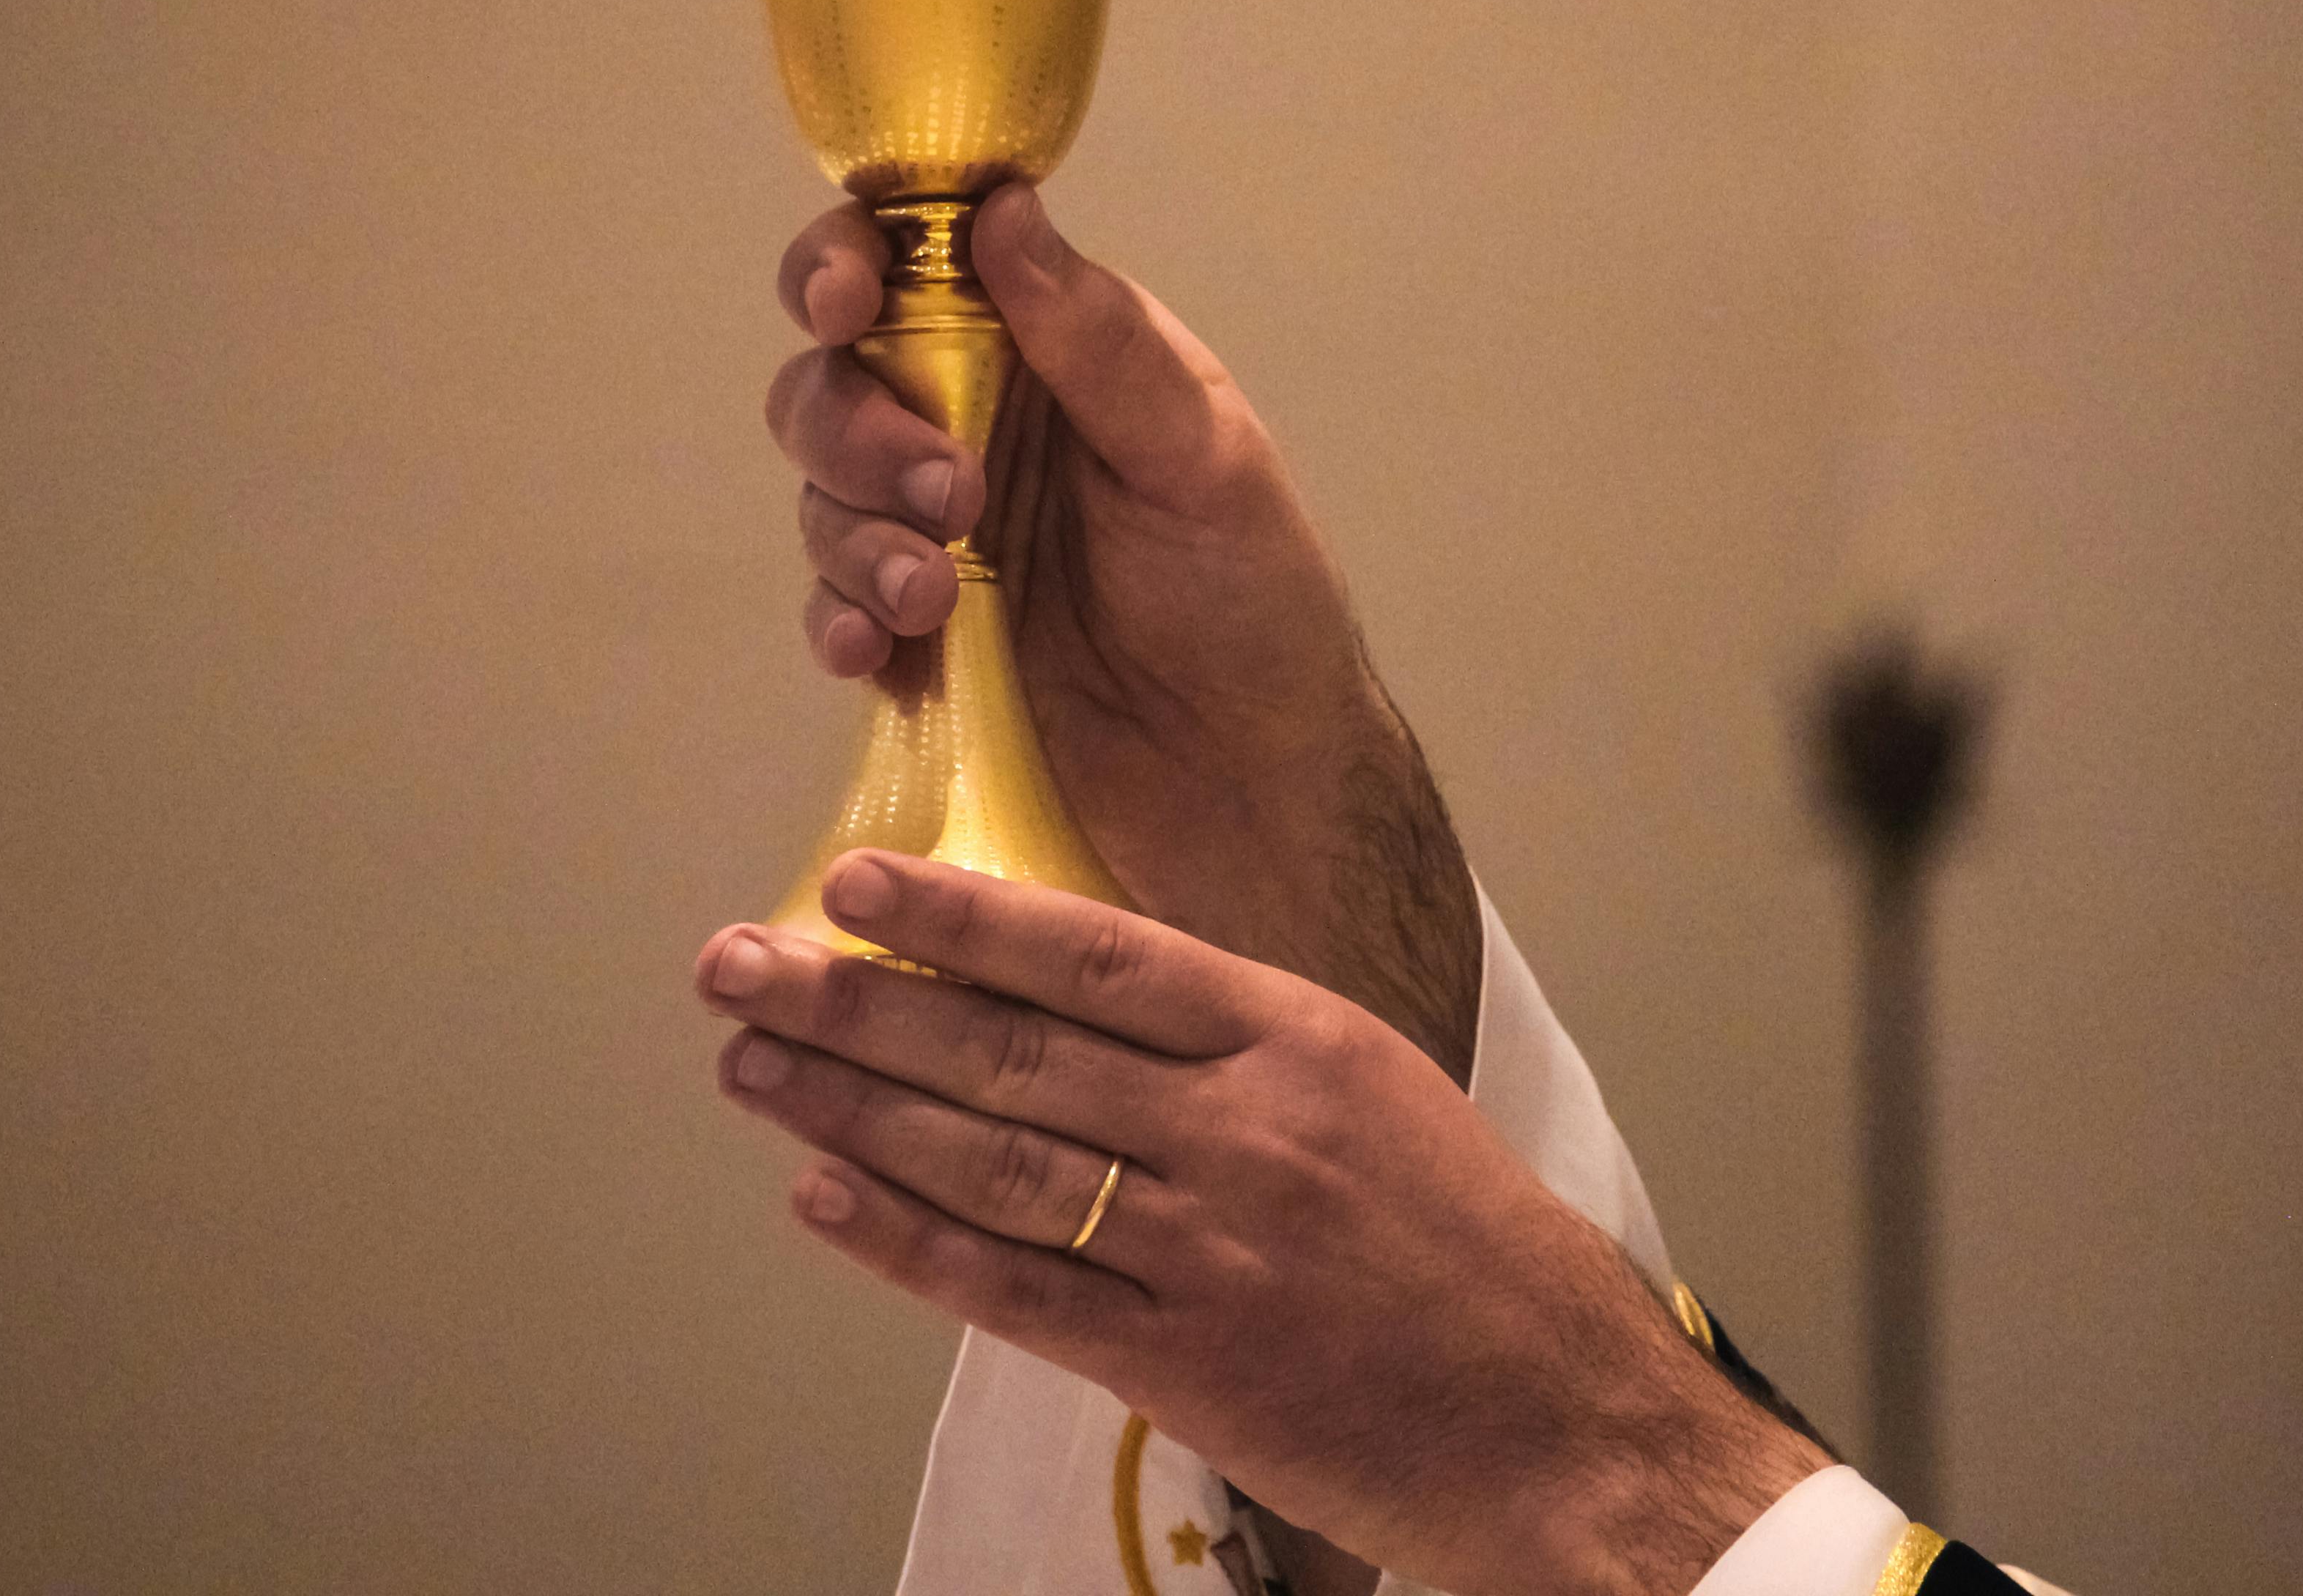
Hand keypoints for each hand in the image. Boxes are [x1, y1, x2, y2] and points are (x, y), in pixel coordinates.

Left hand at [697, 854, 1824, 1595]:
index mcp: (1297, 1041)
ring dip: (851, 1108)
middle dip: (857, 1003)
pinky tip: (822, 1196)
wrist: (1560, 1420)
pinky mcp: (1179, 1360)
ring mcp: (1204, 1248)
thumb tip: (1080, 982)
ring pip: (990, 1160)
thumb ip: (1234, 1040)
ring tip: (751, 1065)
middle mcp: (1241, 1131)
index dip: (961, 914)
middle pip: (1012, 1049)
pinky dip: (905, 1242)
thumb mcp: (1371, 1092)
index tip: (857, 882)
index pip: (1096, 952)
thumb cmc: (1474, 1250)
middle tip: (741, 965)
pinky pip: (1011, 1290)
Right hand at [766, 184, 1478, 1076]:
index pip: (910, 263)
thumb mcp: (1199, 455)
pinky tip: (877, 651)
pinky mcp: (912, 639)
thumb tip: (1003, 209)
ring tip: (936, 592)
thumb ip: (1097, 338)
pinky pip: (833, 607)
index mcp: (1045, 352)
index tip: (845, 296)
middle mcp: (975, 428)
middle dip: (856, 422)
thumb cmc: (1256, 602)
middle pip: (834, 376)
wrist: (1256, 789)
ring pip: (823, 491)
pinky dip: (838, 619)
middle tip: (946, 489)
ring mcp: (934, 535)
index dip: (849, 260)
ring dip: (858, 531)